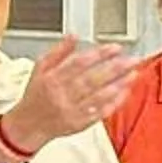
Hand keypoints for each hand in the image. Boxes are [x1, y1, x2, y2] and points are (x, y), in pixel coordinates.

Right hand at [2, 37, 136, 147]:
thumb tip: (73, 36)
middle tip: (132, 59)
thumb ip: (58, 51)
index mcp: (52, 79)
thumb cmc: (35, 95)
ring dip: (119, 85)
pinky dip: (114, 102)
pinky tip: (125, 92)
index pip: (79, 63)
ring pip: (99, 96)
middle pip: (92, 79)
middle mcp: (62, 96)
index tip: (115, 48)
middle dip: (115, 68)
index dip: (99, 54)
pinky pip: (100, 113)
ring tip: (133, 74)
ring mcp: (72, 111)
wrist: (28, 126)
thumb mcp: (40, 68)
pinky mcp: (80, 124)